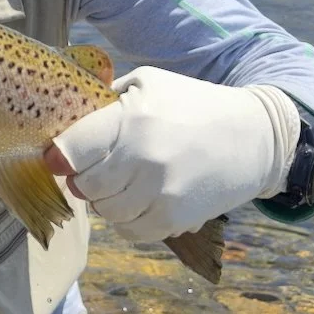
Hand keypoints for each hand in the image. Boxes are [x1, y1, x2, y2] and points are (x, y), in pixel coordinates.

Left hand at [44, 66, 298, 241]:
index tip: (57, 159)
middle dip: (84, 179)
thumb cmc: (194, 105)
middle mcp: (143, 158)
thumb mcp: (149, 82)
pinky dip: (127, 221)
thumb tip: (68, 119)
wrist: (256, 137)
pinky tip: (138, 202)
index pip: (73, 150)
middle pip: (85, 186)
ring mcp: (161, 192)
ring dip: (106, 201)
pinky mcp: (176, 218)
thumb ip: (108, 99)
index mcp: (132, 119)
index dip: (59, 156)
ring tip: (122, 184)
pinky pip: (130, 232)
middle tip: (95, 170)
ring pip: (106, 212)